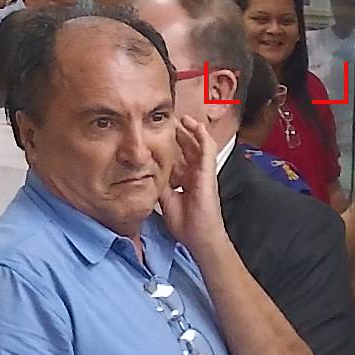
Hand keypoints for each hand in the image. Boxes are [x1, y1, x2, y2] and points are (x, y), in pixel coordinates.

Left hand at [155, 112, 226, 250]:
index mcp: (185, 181)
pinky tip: (196, 126)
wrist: (199, 236)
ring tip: (183, 119)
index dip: (170, 147)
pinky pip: (207, 149)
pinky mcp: (208, 172)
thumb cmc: (186, 223)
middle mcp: (195, 174)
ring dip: (192, 131)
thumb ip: (159, 184)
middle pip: (188, 149)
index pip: (178, 159)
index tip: (159, 135)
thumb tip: (146, 173)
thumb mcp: (165, 199)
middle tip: (170, 121)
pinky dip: (202, 136)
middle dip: (180, 135)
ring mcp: (203, 172)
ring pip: (199, 145)